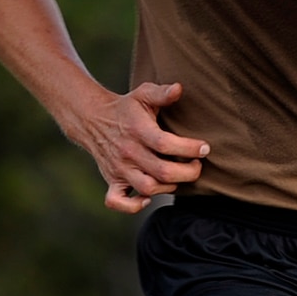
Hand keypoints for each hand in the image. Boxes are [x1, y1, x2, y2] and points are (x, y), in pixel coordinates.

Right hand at [62, 80, 209, 214]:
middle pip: (162, 172)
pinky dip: (132, 206)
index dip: (189, 148)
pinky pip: (117, 201)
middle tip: (197, 165)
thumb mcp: (143, 95)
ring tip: (177, 176)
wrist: (93, 119)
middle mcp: (128, 152)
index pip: (165, 144)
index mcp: (137, 130)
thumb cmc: (126, 108)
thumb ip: (162, 93)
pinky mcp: (112, 180)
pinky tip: (147, 198)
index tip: (204, 147)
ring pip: (146, 188)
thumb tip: (179, 89)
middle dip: (188, 172)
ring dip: (168, 187)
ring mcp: (118, 169)